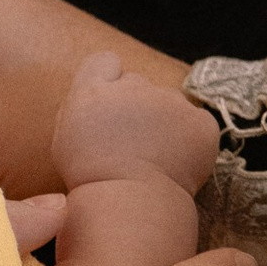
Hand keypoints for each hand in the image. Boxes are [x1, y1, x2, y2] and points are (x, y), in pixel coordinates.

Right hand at [54, 52, 219, 198]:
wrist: (129, 204)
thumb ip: (82, 105)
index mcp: (95, 89)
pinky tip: (178, 162)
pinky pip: (196, 121)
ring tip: (156, 157)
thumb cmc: (91, 178)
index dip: (108, 81)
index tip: (109, 107)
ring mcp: (171, 101)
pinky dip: (191, 138)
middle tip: (132, 142)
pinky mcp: (200, 121)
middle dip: (137, 106)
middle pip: (139, 84)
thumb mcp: (66, 136)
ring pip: (170, 103)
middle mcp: (134, 86)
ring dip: (165, 122)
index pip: (105, 61)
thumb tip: (100, 92)